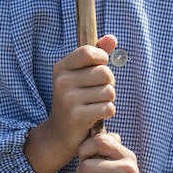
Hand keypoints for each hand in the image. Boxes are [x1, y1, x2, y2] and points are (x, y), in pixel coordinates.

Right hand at [23, 35, 116, 172]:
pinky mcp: (77, 116)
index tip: (100, 68)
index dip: (101, 59)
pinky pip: (108, 107)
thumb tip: (112, 38)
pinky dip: (108, 112)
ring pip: (109, 91)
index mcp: (61, 68)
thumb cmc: (75, 100)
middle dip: (109, 83)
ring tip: (96, 105)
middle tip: (98, 93)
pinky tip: (98, 115)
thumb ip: (97, 54)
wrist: (60, 134)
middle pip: (104, 72)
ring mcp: (68, 99)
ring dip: (109, 100)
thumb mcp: (81, 76)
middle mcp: (62, 81)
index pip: (89, 51)